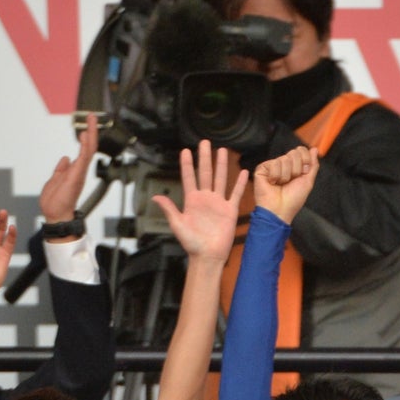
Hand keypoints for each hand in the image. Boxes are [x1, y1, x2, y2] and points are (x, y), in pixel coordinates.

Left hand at [38, 114, 97, 224]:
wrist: (55, 215)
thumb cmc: (55, 202)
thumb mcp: (54, 180)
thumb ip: (60, 169)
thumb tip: (65, 159)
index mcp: (74, 171)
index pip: (83, 150)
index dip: (86, 137)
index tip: (86, 125)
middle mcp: (80, 170)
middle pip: (89, 147)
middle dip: (91, 131)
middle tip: (91, 117)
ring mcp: (80, 173)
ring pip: (89, 150)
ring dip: (91, 134)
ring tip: (91, 121)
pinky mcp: (78, 175)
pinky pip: (84, 158)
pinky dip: (85, 146)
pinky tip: (86, 135)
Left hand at [154, 142, 244, 263]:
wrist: (208, 256)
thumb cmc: (191, 242)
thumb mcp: (177, 224)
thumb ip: (169, 209)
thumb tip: (155, 197)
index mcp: (191, 200)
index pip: (188, 177)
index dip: (187, 164)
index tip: (185, 150)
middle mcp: (205, 198)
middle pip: (205, 173)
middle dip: (205, 158)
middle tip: (205, 143)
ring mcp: (218, 203)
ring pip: (220, 179)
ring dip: (222, 165)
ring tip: (223, 151)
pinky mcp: (230, 211)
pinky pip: (235, 194)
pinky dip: (239, 184)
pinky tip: (243, 172)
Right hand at [252, 147, 317, 223]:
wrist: (280, 210)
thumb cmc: (293, 199)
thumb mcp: (308, 181)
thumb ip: (313, 165)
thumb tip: (314, 149)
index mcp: (294, 166)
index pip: (301, 151)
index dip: (305, 160)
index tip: (304, 173)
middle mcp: (283, 164)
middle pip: (294, 153)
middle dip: (296, 169)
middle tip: (291, 181)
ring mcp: (272, 166)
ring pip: (284, 159)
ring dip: (286, 176)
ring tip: (281, 184)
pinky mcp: (262, 168)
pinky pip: (274, 164)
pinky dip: (276, 176)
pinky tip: (272, 183)